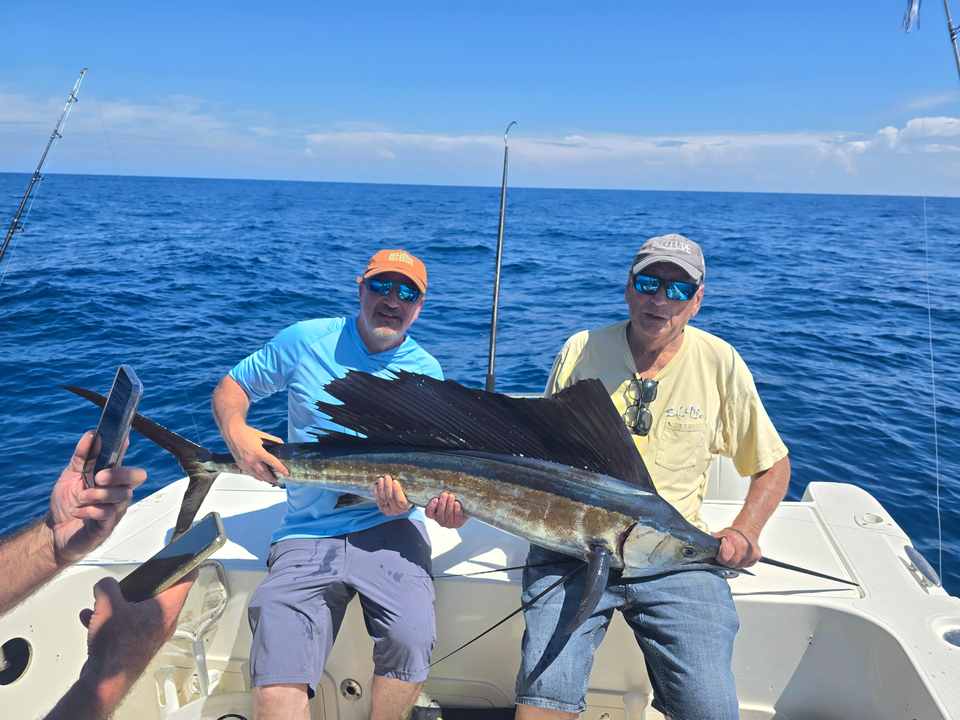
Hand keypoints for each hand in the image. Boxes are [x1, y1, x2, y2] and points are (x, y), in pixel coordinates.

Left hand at [47, 432, 147, 566]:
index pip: (123, 456)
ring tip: (81, 498)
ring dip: (99, 494)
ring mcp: (115, 508)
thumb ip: (82, 456)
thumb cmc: (66, 502)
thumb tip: (92, 434)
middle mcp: (117, 490)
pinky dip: (90, 511)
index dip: (125, 446)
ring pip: (122, 496)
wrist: (55, 532)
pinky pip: (108, 514)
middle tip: (99, 477)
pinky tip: (77, 511)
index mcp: (109, 475)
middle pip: (136, 476)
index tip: (122, 438)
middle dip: (120, 474)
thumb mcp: (70, 475)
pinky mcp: (108, 525)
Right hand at [75, 572, 196, 712]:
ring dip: (119, 603)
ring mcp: (151, 634)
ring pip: (138, 609)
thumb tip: (105, 584)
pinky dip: (109, 619)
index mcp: (168, 607)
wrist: (105, 680)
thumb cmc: (118, 649)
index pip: (187, 579)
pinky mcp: (136, 644)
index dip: (187, 563)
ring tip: (103, 601)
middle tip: (135, 577)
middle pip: (160, 593)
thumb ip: (108, 586)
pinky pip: (125, 624)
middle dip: (143, 584)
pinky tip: (92, 618)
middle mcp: (164, 621)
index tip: (186, 554)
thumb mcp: (110, 605)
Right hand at [223, 422, 287, 484]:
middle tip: (277, 479)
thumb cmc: (246, 433)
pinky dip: (256, 476)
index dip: (281, 468)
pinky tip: (259, 477)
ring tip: (270, 480)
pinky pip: (250, 473)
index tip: (286, 473)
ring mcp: (245, 463)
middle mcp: (251, 460)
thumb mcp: (263, 435)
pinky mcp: (240, 464)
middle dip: (272, 478)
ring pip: (257, 475)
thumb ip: (274, 440)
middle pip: (264, 473)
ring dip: (264, 479)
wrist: (233, 432)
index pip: (273, 462)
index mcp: (258, 452)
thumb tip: (281, 444)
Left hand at [373, 475, 411, 514]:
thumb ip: (403, 489)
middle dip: (388, 487)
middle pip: (390, 498)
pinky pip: (378, 501)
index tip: (395, 481)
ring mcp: (388, 512)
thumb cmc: (405, 496)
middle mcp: (397, 511)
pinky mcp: (382, 510)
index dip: (397, 490)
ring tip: (381, 479)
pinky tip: (376, 486)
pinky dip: (376, 493)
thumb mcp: (407, 493)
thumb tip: (396, 480)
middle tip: (387, 477)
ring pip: (383, 499)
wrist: (400, 504)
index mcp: (405, 507)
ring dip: (381, 488)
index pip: (400, 500)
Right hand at [426, 492, 466, 528]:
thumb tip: (441, 488)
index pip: (429, 513)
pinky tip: (457, 503)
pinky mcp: (458, 523)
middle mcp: (441, 521)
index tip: (435, 499)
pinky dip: (457, 509)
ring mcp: (449, 523)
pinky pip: (457, 516)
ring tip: (451, 496)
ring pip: (448, 515)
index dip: (431, 507)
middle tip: (444, 494)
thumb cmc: (451, 502)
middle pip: (440, 514)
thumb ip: (441, 496)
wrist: (464, 509)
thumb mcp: (444, 499)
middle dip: (442, 503)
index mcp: (434, 515)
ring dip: (450, 505)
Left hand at [713, 526, 761, 568]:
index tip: (720, 556)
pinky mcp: (757, 555)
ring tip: (734, 555)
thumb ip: (713, 543)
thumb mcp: (720, 534)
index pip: (724, 557)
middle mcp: (744, 546)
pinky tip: (741, 556)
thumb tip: (704, 551)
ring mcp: (751, 551)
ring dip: (735, 563)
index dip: (720, 558)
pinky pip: (746, 566)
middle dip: (727, 562)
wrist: (747, 529)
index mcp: (733, 539)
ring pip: (739, 566)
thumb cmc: (734, 533)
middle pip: (731, 564)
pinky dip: (742, 563)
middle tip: (727, 556)